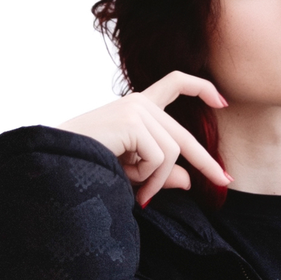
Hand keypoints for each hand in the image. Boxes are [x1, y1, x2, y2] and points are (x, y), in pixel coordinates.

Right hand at [59, 71, 229, 207]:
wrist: (56, 162)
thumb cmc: (88, 167)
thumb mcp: (131, 174)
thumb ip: (160, 175)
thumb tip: (189, 181)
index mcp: (136, 108)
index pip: (174, 84)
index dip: (200, 87)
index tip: (222, 101)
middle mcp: (138, 103)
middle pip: (181, 135)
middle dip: (205, 161)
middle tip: (224, 182)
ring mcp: (136, 109)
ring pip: (171, 152)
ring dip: (157, 180)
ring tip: (139, 195)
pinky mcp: (132, 120)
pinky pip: (160, 158)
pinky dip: (149, 179)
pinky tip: (130, 183)